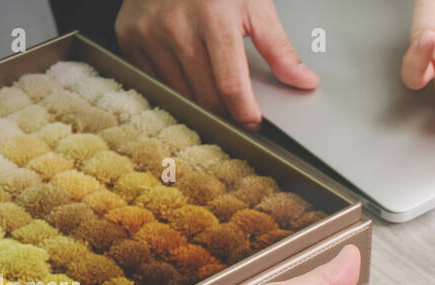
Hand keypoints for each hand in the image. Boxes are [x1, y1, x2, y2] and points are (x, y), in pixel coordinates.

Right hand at [115, 0, 317, 128]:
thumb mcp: (254, 4)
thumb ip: (279, 48)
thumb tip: (305, 80)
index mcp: (214, 17)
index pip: (230, 85)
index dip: (244, 113)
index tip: (253, 122)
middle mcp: (177, 26)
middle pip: (206, 96)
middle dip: (225, 109)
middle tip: (235, 104)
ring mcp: (149, 33)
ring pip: (180, 94)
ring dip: (199, 100)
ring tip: (210, 84)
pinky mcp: (129, 37)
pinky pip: (155, 82)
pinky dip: (173, 86)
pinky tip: (184, 72)